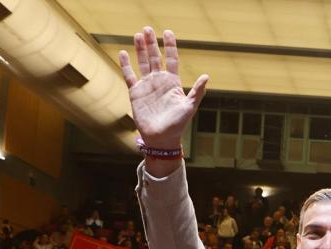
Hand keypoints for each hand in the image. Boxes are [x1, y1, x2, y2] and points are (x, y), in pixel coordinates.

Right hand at [118, 27, 207, 148]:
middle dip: (151, 43)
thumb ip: (197, 91)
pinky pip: (129, 75)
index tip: (167, 32)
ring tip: (138, 35)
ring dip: (140, 49)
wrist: (161, 138)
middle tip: (147, 28)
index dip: (169, 46)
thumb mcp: (190, 107)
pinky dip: (126, 64)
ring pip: (142, 63)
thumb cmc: (178, 124)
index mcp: (173, 82)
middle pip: (155, 57)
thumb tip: (207, 76)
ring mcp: (147, 86)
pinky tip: (123, 52)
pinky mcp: (135, 93)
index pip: (171, 59)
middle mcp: (160, 81)